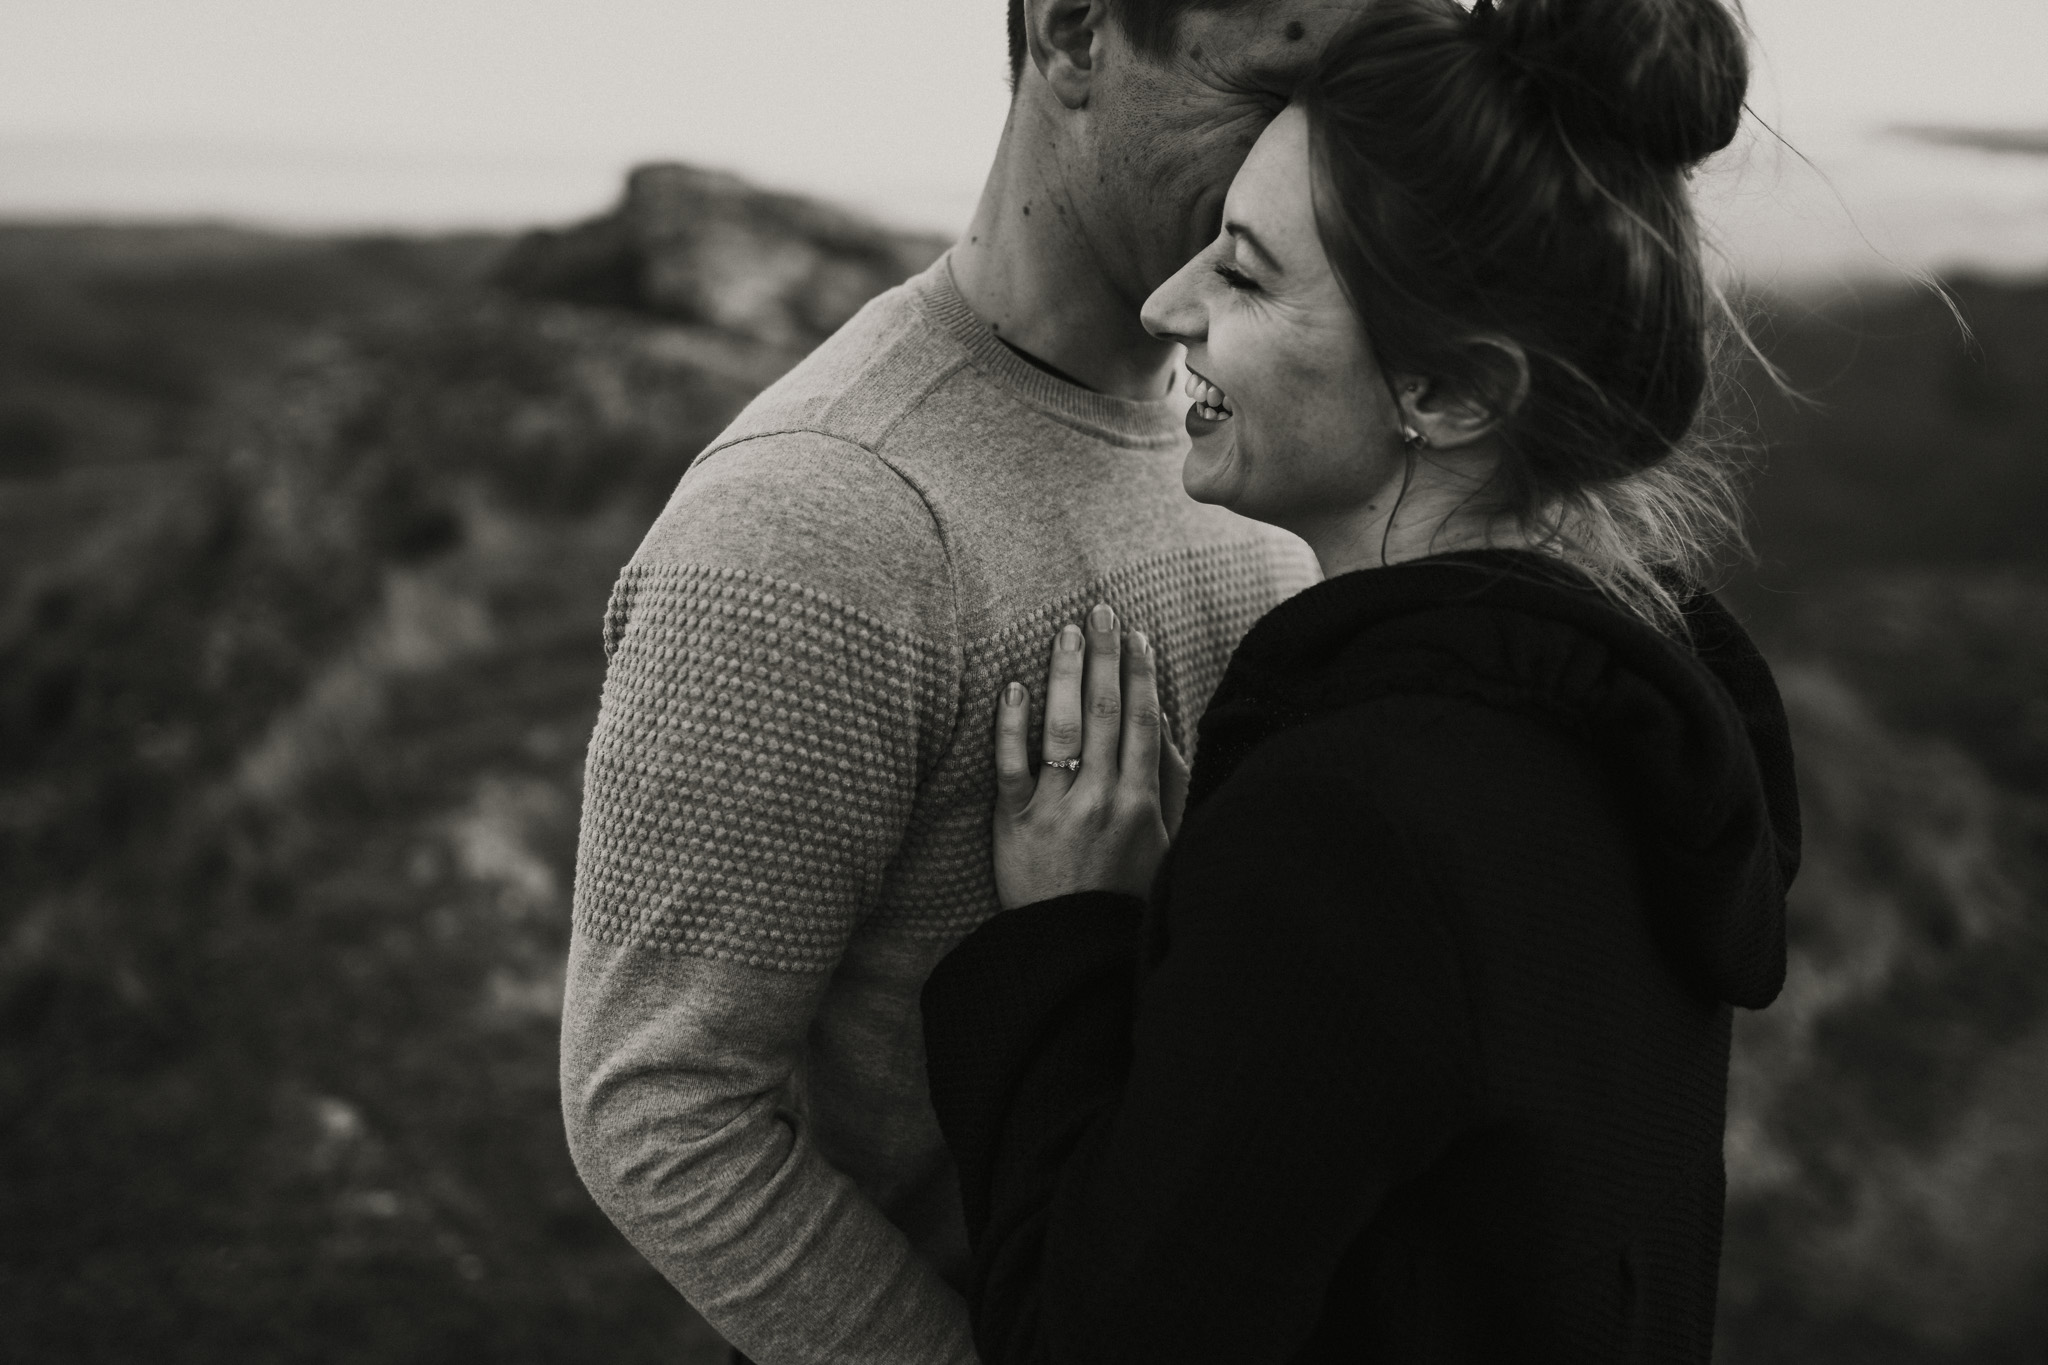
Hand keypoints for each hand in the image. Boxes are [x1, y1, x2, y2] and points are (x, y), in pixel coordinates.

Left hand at [991, 603, 1187, 910]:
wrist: (1073, 950)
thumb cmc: (1122, 894)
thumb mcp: (1165, 842)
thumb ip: (1166, 782)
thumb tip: (1160, 721)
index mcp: (1140, 803)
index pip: (1142, 723)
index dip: (1140, 675)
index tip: (1136, 636)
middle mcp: (1101, 800)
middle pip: (1105, 714)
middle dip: (1104, 657)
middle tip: (1099, 611)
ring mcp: (1055, 810)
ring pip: (1062, 730)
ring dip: (1065, 676)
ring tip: (1064, 633)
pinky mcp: (1013, 825)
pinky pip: (1010, 767)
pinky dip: (1011, 726)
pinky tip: (1013, 688)